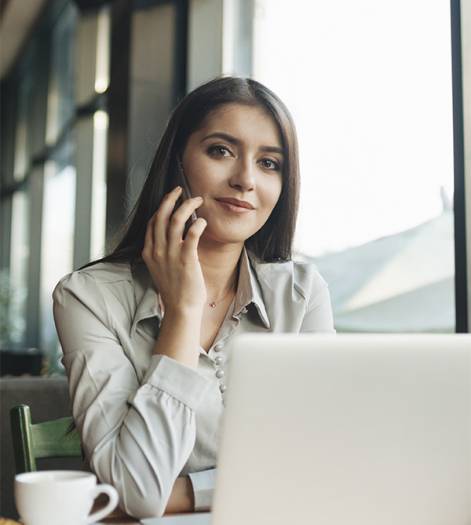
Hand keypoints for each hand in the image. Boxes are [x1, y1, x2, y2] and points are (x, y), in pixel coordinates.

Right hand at [142, 186, 207, 314]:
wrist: (181, 308)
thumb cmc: (176, 289)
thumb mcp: (161, 268)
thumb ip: (163, 252)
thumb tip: (172, 237)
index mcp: (149, 253)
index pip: (152, 223)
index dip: (161, 208)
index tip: (171, 199)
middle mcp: (158, 251)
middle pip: (160, 216)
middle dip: (170, 199)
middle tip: (180, 190)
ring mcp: (171, 255)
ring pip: (175, 220)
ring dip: (187, 206)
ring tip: (197, 200)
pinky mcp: (186, 260)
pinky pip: (191, 234)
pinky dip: (198, 223)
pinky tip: (203, 221)